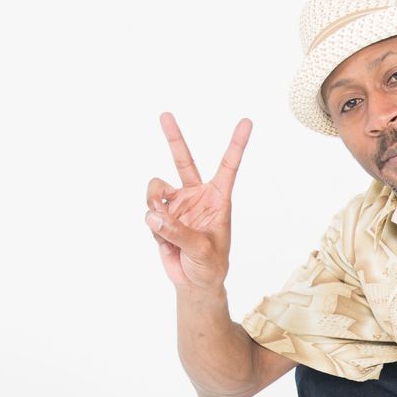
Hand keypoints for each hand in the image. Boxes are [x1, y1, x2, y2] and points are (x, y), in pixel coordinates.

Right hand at [144, 113, 252, 290]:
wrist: (194, 282)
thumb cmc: (210, 266)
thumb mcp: (202, 251)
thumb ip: (178, 232)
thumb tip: (153, 214)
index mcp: (218, 199)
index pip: (228, 166)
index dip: (237, 144)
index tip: (247, 121)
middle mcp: (196, 195)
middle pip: (183, 160)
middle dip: (173, 136)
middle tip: (165, 114)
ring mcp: (177, 204)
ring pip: (156, 188)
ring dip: (154, 203)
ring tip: (162, 224)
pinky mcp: (161, 215)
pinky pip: (149, 210)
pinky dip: (152, 224)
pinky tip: (163, 239)